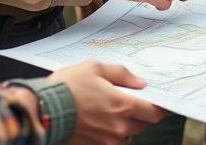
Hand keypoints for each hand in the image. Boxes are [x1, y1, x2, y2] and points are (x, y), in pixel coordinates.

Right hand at [48, 61, 165, 143]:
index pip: (154, 112)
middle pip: (143, 124)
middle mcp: (119, 127)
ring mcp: (107, 140)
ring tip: (112, 111)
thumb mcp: (96, 68)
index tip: (162, 102)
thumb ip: (122, 74)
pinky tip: (102, 121)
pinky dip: (112, 133)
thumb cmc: (68, 86)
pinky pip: (112, 142)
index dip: (161, 107)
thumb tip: (140, 82)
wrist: (43, 109)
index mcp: (123, 105)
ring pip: (128, 134)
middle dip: (141, 113)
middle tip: (133, 101)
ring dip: (127, 124)